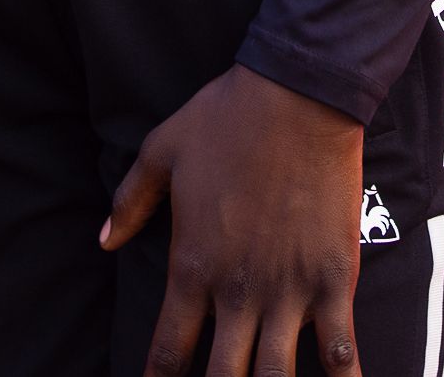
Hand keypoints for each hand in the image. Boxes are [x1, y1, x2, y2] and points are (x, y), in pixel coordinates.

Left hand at [102, 63, 363, 376]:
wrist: (298, 93)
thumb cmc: (228, 116)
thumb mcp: (163, 150)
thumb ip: (130, 201)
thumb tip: (104, 241)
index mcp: (192, 266)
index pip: (167, 353)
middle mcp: (237, 292)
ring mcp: (288, 291)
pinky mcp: (332, 279)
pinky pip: (339, 351)